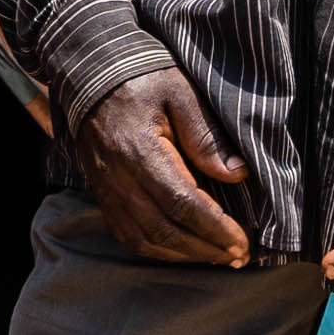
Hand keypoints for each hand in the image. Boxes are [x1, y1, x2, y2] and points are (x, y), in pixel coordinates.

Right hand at [70, 69, 253, 266]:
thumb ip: (206, 135)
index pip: (182, 203)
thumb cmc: (142, 80)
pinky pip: (128, 235)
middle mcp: (119, 178)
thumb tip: (237, 174)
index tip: (242, 242)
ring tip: (216, 257)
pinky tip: (182, 250)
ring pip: (145, 239)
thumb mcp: (180, 93)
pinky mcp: (103, 195)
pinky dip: (158, 249)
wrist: (91, 77)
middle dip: (205, 249)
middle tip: (238, 257)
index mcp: (140, 152)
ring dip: (184, 255)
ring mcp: (107, 191)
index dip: (214, 228)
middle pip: (164, 230)